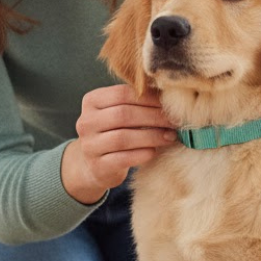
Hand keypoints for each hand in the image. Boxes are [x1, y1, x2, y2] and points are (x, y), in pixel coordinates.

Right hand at [62, 85, 177, 203]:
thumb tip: (170, 95)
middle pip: (123, 114)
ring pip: (123, 137)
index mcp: (92, 101)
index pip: (122, 93)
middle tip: (174, 121)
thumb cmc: (115, 132)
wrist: (95, 164)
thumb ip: (137, 101)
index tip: (169, 104)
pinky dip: (142, 154)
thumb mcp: (119, 112)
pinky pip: (123, 158)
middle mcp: (86, 122)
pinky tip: (155, 151)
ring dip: (152, 136)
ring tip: (170, 136)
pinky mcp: (98, 166)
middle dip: (153, 117)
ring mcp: (89, 145)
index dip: (148, 98)